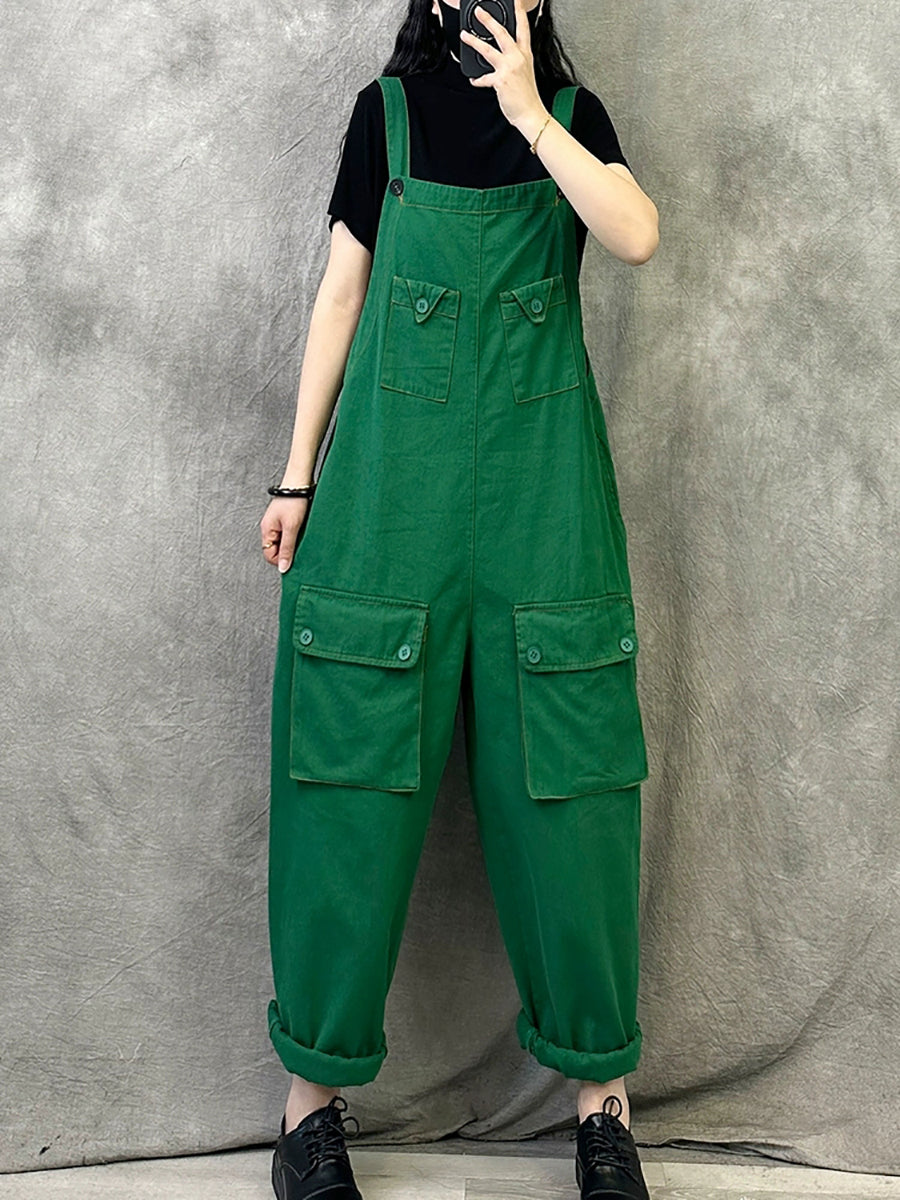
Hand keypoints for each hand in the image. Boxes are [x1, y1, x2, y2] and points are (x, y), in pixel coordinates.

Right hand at [260, 497, 308, 572]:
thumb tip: (283, 567)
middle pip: (276, 549)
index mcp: (267, 530)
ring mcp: (277, 524)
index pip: (269, 555)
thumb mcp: (291, 528)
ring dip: (293, 544)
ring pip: (284, 542)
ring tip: (302, 537)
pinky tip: (303, 532)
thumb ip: (287, 548)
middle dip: (288, 552)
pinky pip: (288, 534)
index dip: (281, 560)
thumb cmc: (294, 501)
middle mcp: (270, 528)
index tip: (294, 559)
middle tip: (300, 548)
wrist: (300, 483)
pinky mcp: (285, 520)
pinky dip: (296, 536)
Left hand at [461, 0, 546, 130]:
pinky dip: (478, 80)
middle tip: (479, 12)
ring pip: (488, 50)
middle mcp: (517, 58)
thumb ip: (515, 60)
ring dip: (474, 41)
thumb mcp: (525, 72)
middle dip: (489, 20)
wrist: (531, 113)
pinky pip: (484, 77)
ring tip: (464, 35)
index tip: (516, 2)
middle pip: (502, 33)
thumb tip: (500, 56)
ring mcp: (509, 68)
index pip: (523, 28)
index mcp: (525, 54)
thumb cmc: (527, 96)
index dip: (519, 13)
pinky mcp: (500, 80)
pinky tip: (474, 80)